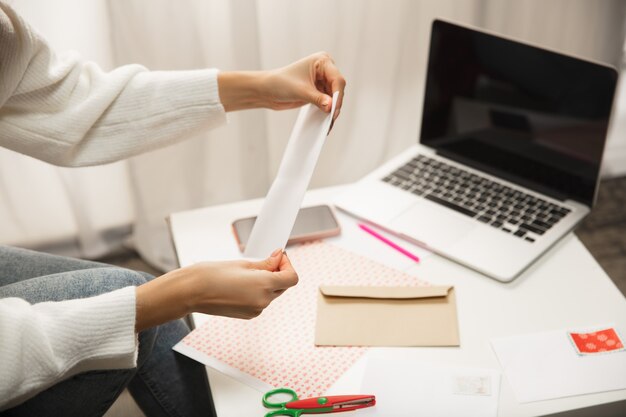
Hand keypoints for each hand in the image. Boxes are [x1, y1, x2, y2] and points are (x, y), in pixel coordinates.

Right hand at [135, 249, 297, 330]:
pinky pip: (260, 301)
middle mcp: (262, 301)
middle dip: (278, 272)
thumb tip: (280, 257)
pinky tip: (242, 284)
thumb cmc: (212, 274)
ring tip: (247, 273)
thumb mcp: (243, 264)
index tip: (278, 257)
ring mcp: (255, 310)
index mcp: (263, 286)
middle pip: (283, 286)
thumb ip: (266, 263)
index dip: (288, 265)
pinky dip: (258, 291)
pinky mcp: (247, 315)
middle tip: (264, 260)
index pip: (291, 278)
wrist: (191, 292)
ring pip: (272, 294)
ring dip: (267, 282)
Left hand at [218, 51, 345, 120]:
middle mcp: (324, 69)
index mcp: (322, 61)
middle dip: (336, 103)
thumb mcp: (300, 91)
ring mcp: (322, 80)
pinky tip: (326, 120)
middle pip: (337, 88)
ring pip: (334, 97)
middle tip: (332, 118)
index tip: (334, 109)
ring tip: (329, 122)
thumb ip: (318, 99)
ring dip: (332, 109)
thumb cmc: (280, 83)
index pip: (336, 79)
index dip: (337, 95)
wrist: (267, 90)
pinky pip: (328, 102)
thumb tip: (331, 107)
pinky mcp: (318, 91)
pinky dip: (327, 111)